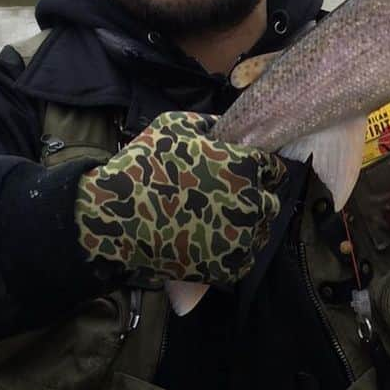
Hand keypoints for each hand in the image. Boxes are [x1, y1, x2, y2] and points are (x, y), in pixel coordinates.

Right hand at [74, 110, 284, 285]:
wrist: (114, 217)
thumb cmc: (143, 165)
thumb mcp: (175, 125)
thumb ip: (210, 123)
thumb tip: (231, 126)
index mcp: (244, 167)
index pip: (275, 169)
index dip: (261, 169)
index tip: (248, 173)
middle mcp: (251, 203)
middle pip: (271, 201)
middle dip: (255, 197)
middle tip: (229, 198)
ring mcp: (241, 238)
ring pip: (260, 230)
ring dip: (247, 225)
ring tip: (218, 221)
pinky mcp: (228, 266)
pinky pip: (245, 258)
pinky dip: (234, 252)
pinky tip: (214, 242)